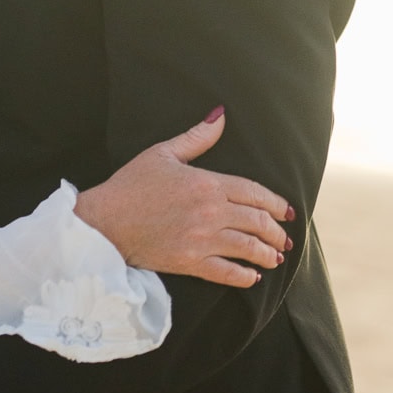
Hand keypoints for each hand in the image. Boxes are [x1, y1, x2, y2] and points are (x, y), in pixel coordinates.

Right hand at [74, 110, 293, 287]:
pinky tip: (252, 276)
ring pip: (248, 248)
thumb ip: (197, 138)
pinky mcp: (190, 263)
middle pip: (257, 222)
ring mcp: (202, 240)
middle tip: (283, 237)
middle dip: (276, 231)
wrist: (105, 221)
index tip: (287, 211)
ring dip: (267, 254)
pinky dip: (244, 276)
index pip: (254, 192)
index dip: (275, 203)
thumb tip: (221, 116)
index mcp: (206, 183)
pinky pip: (227, 273)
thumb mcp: (162, 153)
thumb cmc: (131, 185)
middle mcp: (210, 212)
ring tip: (275, 257)